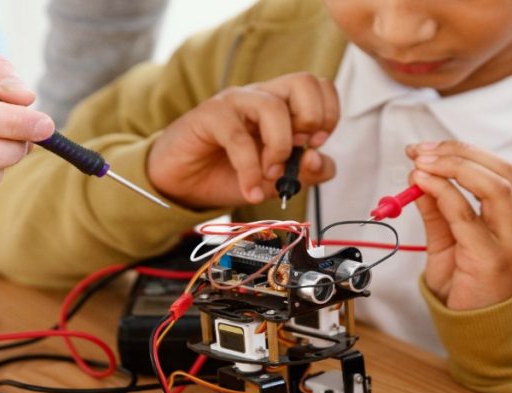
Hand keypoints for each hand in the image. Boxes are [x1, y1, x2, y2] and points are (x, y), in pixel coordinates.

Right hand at [146, 72, 338, 208]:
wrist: (183, 185)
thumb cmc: (228, 174)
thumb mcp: (277, 180)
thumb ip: (305, 172)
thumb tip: (321, 161)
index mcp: (281, 105)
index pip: (319, 87)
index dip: (328, 115)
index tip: (315, 145)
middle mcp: (260, 97)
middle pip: (303, 82)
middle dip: (311, 120)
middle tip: (298, 151)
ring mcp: (234, 103)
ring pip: (272, 108)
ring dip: (280, 149)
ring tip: (270, 175)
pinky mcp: (209, 116)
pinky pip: (238, 138)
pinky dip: (250, 171)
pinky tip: (250, 191)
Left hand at [407, 140, 511, 309]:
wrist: (481, 337)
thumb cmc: (469, 290)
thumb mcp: (449, 243)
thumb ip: (439, 211)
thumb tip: (418, 175)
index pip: (501, 171)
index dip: (463, 152)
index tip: (427, 148)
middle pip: (501, 172)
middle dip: (457, 154)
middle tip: (421, 151)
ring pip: (494, 187)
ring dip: (452, 167)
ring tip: (421, 163)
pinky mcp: (494, 261)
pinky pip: (468, 217)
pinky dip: (443, 193)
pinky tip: (421, 184)